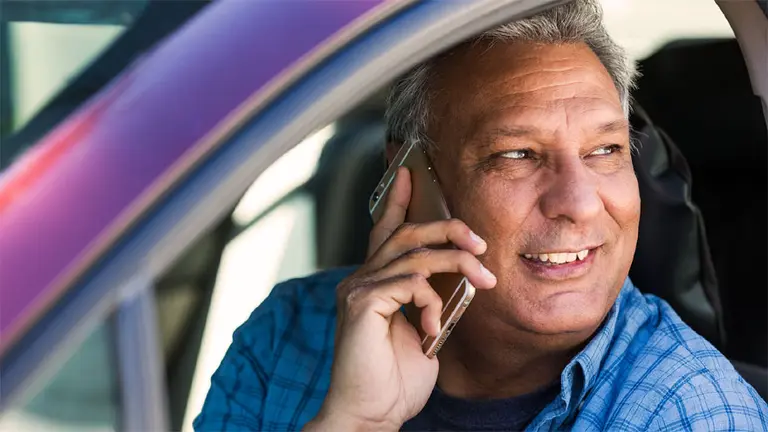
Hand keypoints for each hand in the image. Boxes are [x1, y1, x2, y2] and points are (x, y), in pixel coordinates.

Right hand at [305, 167, 495, 430]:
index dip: (398, 200)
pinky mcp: (362, 304)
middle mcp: (360, 280)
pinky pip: (409, 283)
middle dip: (447, 228)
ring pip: (413, 253)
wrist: (370, 415)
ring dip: (457, 262)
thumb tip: (452, 282)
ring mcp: (357, 290)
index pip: (385, 232)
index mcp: (373, 284)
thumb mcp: (421, 332)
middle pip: (405, 233)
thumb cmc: (394, 380)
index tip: (411, 173)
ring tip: (483, 280)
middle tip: (480, 240)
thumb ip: (428, 302)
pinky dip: (431, 302)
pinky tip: (434, 329)